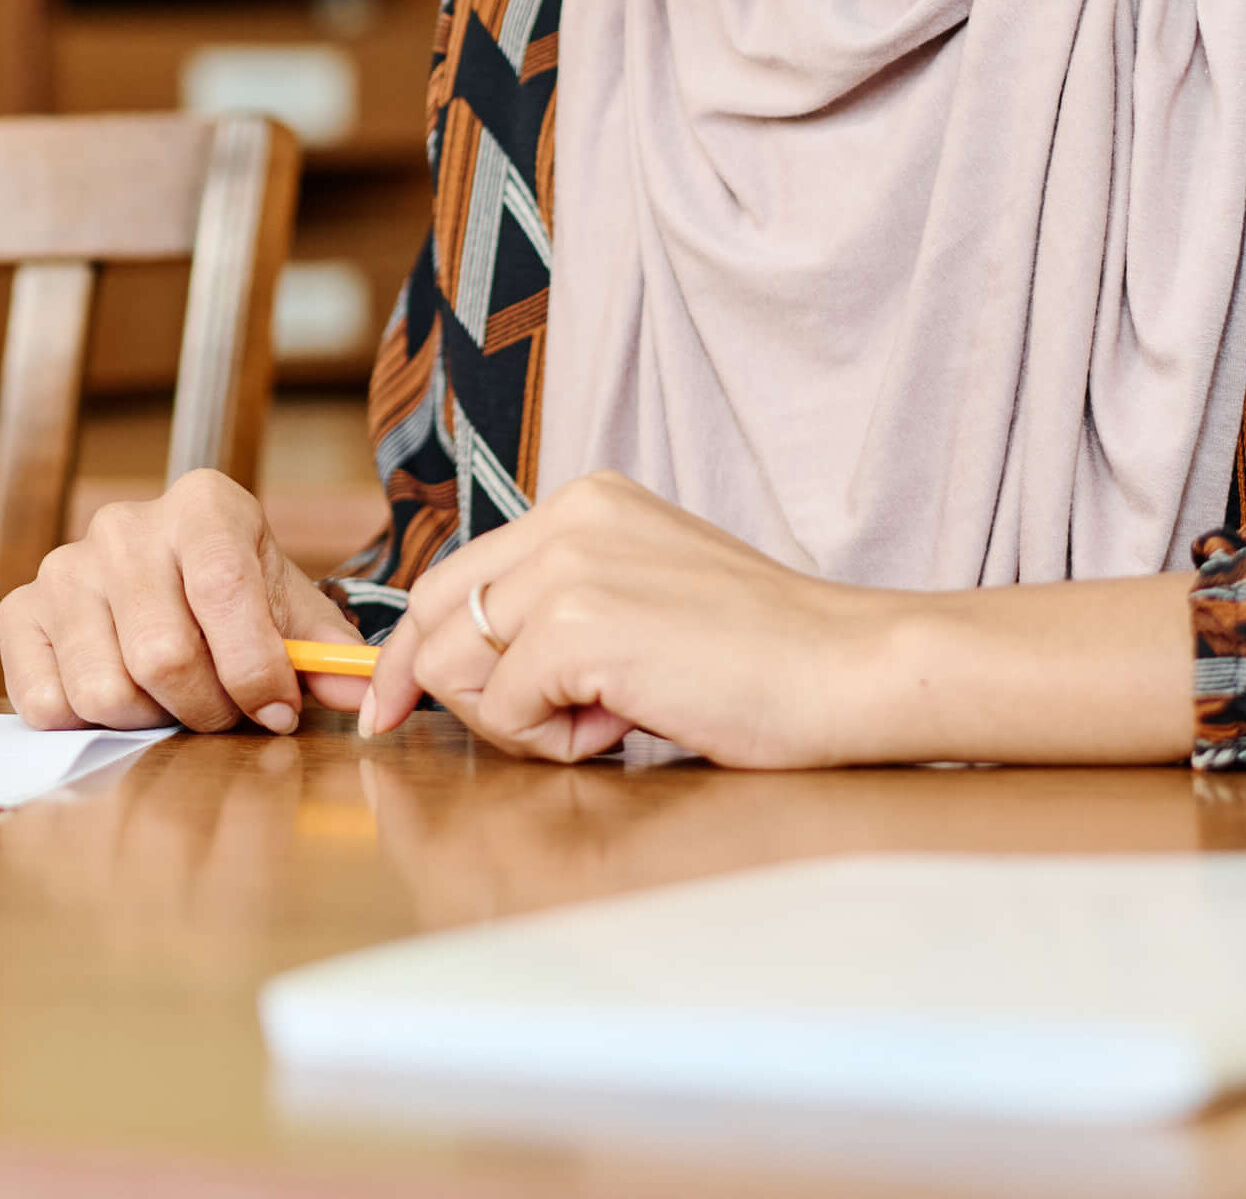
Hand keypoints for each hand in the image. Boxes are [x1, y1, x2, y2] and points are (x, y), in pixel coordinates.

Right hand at [0, 469, 374, 733]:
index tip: (277, 710)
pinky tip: (120, 697)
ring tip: (172, 702)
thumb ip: (325, 650)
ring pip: (106, 689)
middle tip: (223, 714)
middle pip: (163, 655)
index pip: (225, 593)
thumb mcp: (288, 607)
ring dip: (150, 720)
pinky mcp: (18, 610)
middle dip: (206, 709)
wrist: (164, 577)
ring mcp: (63, 566)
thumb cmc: (233, 598)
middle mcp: (123, 525)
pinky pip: (46, 702)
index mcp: (203, 506)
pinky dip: (88, 725)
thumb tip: (359, 693)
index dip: (255, 669)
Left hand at [365, 471, 893, 767]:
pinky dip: (552, 741)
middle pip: (434, 615)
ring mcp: (569, 567)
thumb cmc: (763, 657)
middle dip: (436, 691)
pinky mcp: (580, 625)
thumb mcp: (644, 597)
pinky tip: (627, 726)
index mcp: (581, 505)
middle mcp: (565, 519)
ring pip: (460, 667)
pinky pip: (506, 707)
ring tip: (608, 720)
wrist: (851, 668)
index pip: (454, 575)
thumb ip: (562, 612)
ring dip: (519, 721)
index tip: (393, 704)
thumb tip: (472, 672)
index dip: (414, 648)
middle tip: (507, 740)